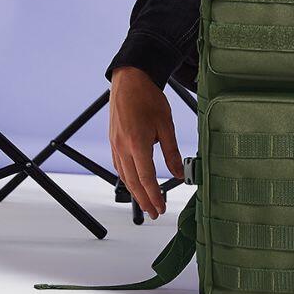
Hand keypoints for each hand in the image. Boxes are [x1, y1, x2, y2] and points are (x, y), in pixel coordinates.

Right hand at [108, 66, 182, 218]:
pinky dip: (127, 178)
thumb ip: (172, 152)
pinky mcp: (113, 141)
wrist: (129, 80)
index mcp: (137, 143)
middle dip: (144, 200)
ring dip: (135, 192)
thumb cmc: (148, 99)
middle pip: (133, 182)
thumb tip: (180, 173)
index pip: (146, 178)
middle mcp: (123, 147)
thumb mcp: (166, 124)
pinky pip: (119, 166)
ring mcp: (115, 145)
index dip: (154, 196)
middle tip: (155, 212)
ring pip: (124, 176)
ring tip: (146, 202)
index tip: (161, 208)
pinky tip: (134, 182)